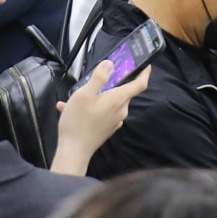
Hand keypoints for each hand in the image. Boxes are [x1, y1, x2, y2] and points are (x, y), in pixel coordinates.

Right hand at [51, 61, 150, 175]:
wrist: (73, 152)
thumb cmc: (78, 124)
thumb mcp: (84, 95)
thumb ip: (99, 78)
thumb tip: (110, 64)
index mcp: (117, 100)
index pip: (139, 84)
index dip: (144, 73)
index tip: (145, 66)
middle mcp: (120, 111)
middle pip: (122, 91)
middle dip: (110, 83)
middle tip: (96, 78)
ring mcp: (114, 120)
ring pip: (109, 101)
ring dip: (94, 96)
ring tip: (73, 99)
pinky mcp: (107, 127)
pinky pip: (101, 111)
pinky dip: (90, 107)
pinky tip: (70, 109)